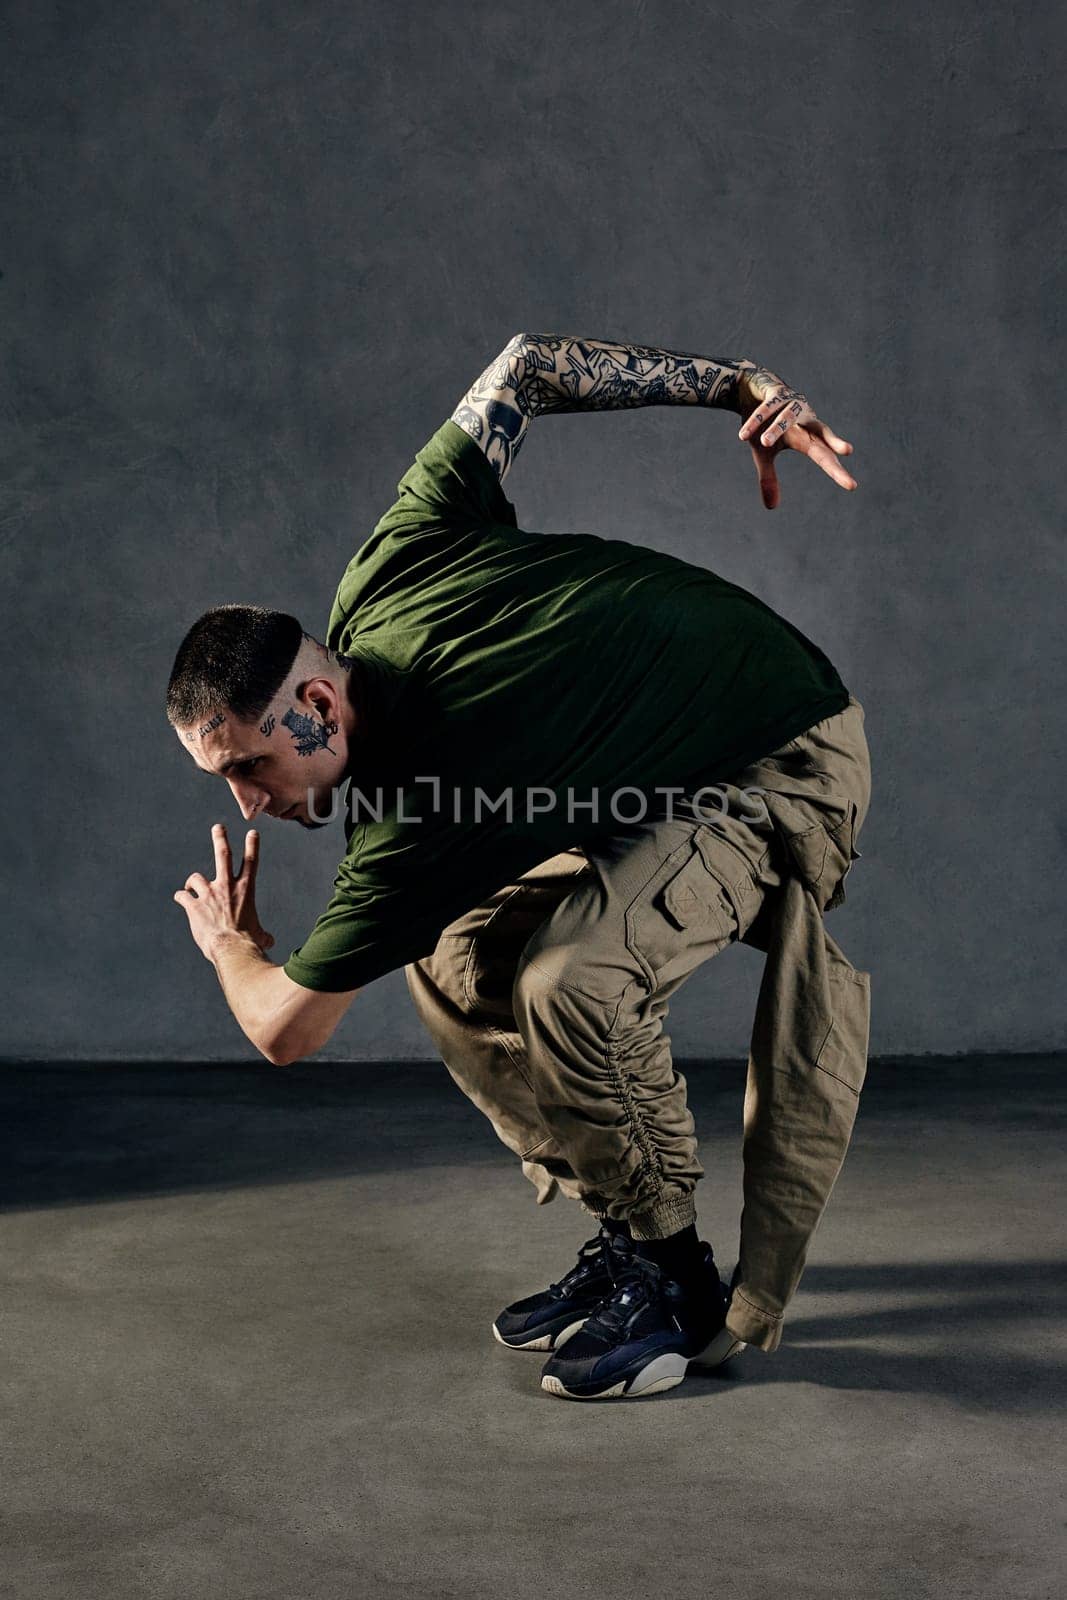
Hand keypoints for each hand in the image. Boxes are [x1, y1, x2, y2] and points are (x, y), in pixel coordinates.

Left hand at [173, 824, 275, 961]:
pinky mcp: (193, 905)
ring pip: (196, 878)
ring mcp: (209, 894)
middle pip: (223, 854)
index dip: (252, 845)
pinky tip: (181, 899)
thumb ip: (264, 936)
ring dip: (192, 882)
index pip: (251, 862)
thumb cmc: (248, 942)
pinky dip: (181, 896)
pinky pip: (183, 896)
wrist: (231, 948)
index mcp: (245, 890)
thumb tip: (270, 942)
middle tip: (218, 827)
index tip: (252, 832)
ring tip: (190, 887)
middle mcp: (227, 886)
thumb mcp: (260, 936)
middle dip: (220, 838)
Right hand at [736, 365, 856, 509]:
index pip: (824, 455)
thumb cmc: (764, 426)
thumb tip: (772, 507)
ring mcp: (791, 404)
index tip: (851, 486)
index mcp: (806, 436)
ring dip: (776, 429)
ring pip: (787, 418)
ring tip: (764, 443)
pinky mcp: (774, 393)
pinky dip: (754, 421)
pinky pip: (764, 409)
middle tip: (848, 451)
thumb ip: (770, 478)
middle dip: (833, 443)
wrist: (751, 391)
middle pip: (821, 434)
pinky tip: (743, 435)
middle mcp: (804, 420)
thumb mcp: (764, 454)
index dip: (836, 470)